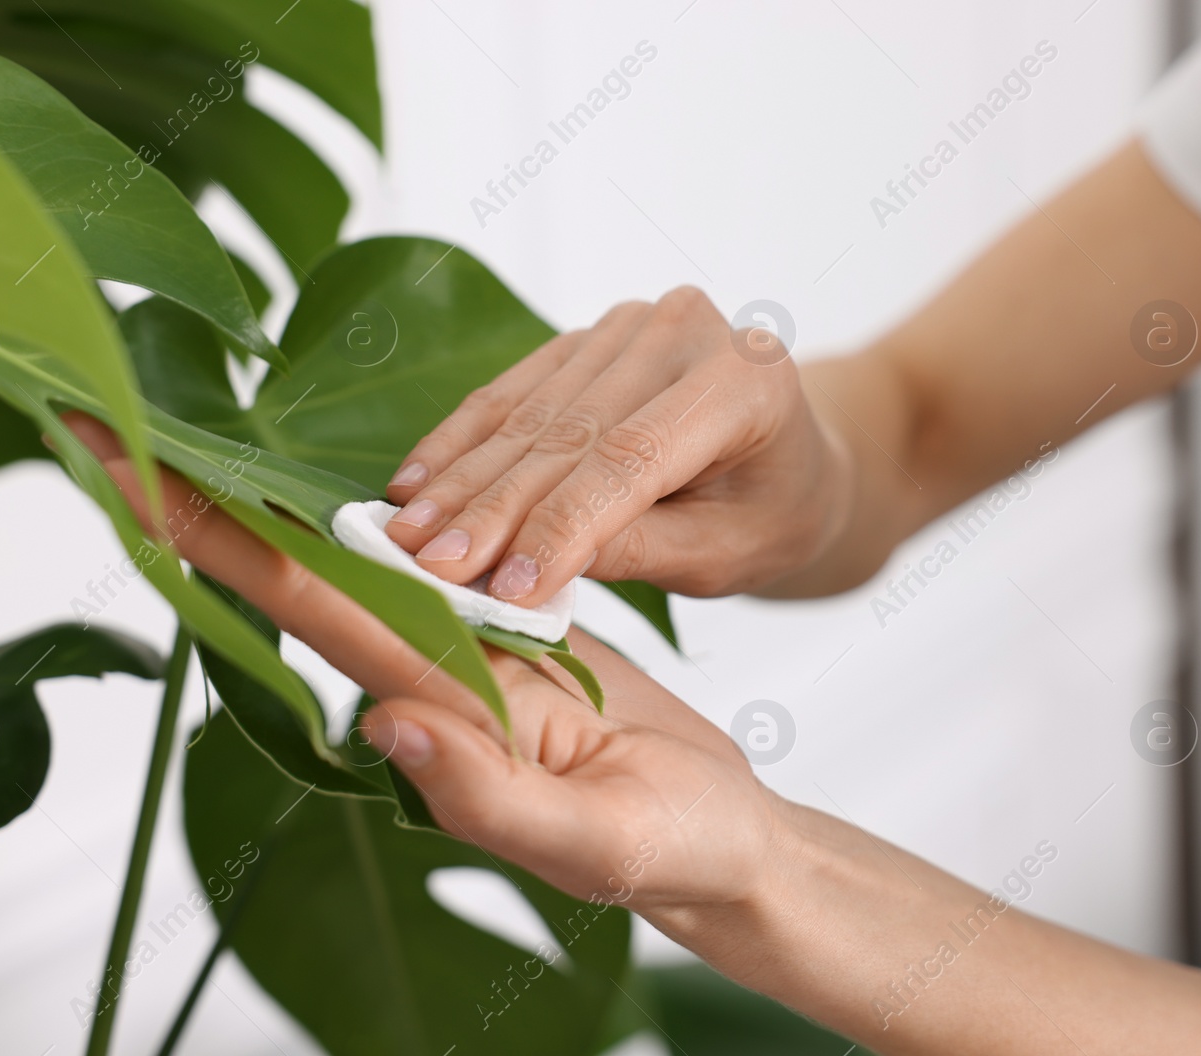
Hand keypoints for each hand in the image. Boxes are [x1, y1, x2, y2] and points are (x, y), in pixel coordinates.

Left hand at [61, 412, 786, 912]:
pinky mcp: (517, 632)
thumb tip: (383, 720)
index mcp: (436, 705)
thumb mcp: (593, 844)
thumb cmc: (673, 855)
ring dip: (269, 498)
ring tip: (187, 431)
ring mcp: (469, 650)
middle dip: (192, 497)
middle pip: (295, 564)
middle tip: (95, 416)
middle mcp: (428, 669)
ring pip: (359, 554)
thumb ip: (488, 797)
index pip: (295, 601)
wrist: (725, 845)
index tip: (111, 468)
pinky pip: (435, 560)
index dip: (201, 534)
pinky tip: (333, 485)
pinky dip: (375, 516)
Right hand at [382, 286, 853, 606]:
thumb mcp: (725, 555)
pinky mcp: (592, 336)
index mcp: (746, 383)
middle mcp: (689, 331)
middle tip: (425, 569)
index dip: (560, 525)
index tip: (502, 587)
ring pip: (531, 411)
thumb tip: (527, 573)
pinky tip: (414, 482)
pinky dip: (463, 441)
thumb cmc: (772, 518)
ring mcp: (636, 323)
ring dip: (461, 478)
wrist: (798, 460)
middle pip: (570, 431)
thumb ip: (638, 553)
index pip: (631, 459)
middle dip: (491, 508)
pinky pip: (515, 390)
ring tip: (403, 535)